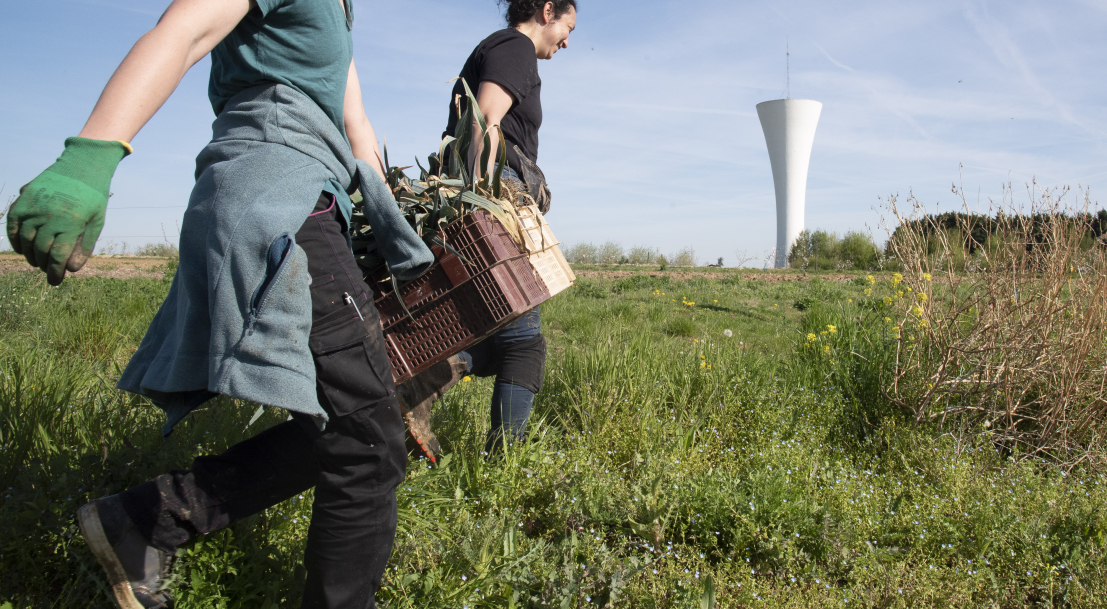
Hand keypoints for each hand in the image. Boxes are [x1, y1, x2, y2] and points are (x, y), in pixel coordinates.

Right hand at [6, 138, 129, 284]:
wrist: (83, 165)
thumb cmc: (93, 196)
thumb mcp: (97, 221)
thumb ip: (85, 245)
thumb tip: (72, 269)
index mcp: (71, 223)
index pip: (59, 256)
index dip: (55, 272)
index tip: (55, 282)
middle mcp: (50, 216)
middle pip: (41, 250)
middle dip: (44, 265)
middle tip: (48, 271)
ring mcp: (35, 206)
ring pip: (25, 239)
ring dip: (29, 255)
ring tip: (37, 262)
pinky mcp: (25, 199)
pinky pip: (13, 223)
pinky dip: (14, 238)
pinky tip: (21, 248)